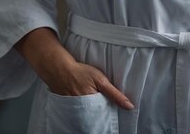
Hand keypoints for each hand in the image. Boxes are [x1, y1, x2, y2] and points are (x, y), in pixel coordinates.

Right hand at [15, 27, 133, 109]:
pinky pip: (76, 116)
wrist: (60, 69)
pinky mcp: (67, 109)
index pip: (103, 118)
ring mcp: (73, 111)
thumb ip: (115, 94)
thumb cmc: (81, 72)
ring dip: (90, 116)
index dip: (108, 116)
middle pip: (94, 120)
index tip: (111, 115)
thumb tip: (129, 106)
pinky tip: (84, 108)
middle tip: (101, 110)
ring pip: (85, 119)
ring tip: (93, 109)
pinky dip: (81, 114)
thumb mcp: (101, 80)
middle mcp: (82, 111)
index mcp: (92, 105)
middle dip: (99, 117)